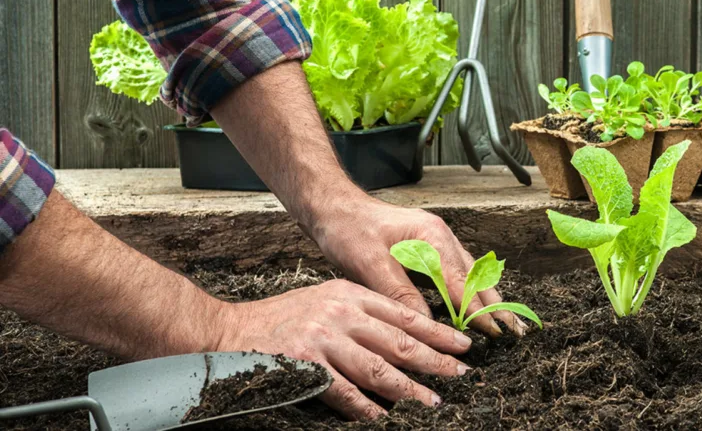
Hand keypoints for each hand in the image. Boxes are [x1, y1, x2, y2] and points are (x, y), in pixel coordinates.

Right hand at [217, 278, 471, 419]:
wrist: (228, 330)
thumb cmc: (281, 319)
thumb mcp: (325, 300)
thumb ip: (360, 314)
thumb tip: (402, 339)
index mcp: (350, 294)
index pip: (404, 314)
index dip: (437, 331)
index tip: (463, 345)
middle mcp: (341, 313)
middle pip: (399, 341)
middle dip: (435, 360)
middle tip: (460, 375)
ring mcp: (323, 338)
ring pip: (378, 368)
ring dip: (409, 389)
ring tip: (433, 402)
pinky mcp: (305, 365)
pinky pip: (345, 392)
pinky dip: (367, 407)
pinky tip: (383, 417)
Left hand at [315, 202, 528, 336]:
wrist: (333, 206)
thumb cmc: (348, 229)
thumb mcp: (370, 264)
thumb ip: (400, 293)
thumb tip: (426, 325)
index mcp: (431, 236)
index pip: (462, 281)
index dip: (478, 310)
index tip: (494, 333)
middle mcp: (440, 236)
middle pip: (476, 275)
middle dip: (495, 304)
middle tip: (514, 332)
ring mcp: (436, 240)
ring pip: (470, 273)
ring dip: (486, 298)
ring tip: (504, 322)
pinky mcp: (428, 247)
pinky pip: (456, 271)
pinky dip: (469, 290)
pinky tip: (475, 305)